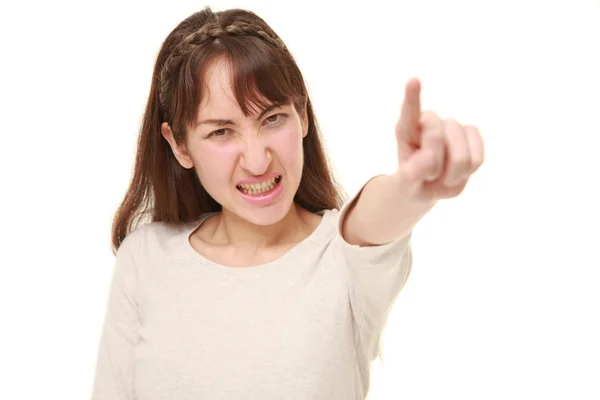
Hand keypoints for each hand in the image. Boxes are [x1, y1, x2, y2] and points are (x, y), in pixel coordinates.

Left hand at [393, 78, 483, 201]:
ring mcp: (452, 127)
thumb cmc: (412, 181)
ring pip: (460, 155)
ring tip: (441, 175)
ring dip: (451, 174)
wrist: (427, 186)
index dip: (413, 97)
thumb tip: (429, 159)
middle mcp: (430, 122)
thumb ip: (411, 173)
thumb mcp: (404, 184)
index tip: (413, 80)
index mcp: (407, 129)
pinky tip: (457, 172)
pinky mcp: (471, 135)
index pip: (410, 112)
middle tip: (427, 175)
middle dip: (433, 165)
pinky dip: (467, 173)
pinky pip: (477, 158)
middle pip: (436, 138)